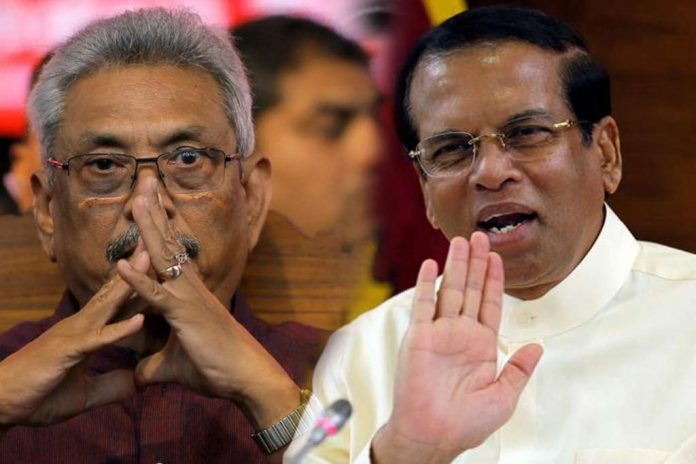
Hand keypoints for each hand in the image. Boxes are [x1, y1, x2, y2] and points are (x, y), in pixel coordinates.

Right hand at [0, 252, 147, 430]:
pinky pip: (98, 338)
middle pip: (114, 293)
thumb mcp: (85, 394)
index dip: (139, 285)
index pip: (118, 303)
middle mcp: (82, 325)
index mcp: (88, 331)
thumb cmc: (39, 394)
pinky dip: (119, 330)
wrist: (1, 404)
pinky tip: (138, 321)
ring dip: (131, 285)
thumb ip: (111, 386)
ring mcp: (74, 335)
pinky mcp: (68, 350)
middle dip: (137, 269)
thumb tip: (136, 384)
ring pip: (107, 306)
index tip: (160, 267)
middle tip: (156, 244)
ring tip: (151, 263)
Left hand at [118, 179, 299, 428]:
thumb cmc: (217, 367)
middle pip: (167, 243)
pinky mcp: (185, 316)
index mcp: (188, 292)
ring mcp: (188, 298)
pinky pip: (158, 296)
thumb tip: (139, 376)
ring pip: (163, 258)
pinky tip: (121, 264)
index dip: (158, 226)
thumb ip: (155, 364)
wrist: (246, 376)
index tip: (149, 200)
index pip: (169, 253)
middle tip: (144, 181)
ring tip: (136, 199)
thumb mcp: (176, 365)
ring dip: (147, 229)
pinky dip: (138, 282)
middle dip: (153, 212)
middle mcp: (189, 288)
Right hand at [372, 233, 542, 463]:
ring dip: (456, 265)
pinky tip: (432, 264)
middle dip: (476, 263)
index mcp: (481, 346)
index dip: (494, 280)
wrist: (433, 434)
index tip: (497, 257)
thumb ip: (520, 368)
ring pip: (450, 290)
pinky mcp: (419, 337)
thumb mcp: (504, 396)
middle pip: (470, 290)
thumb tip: (538, 346)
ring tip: (461, 240)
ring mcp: (438, 333)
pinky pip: (423, 305)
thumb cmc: (467, 423)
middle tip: (480, 236)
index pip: (489, 304)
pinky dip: (427, 283)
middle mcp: (460, 334)